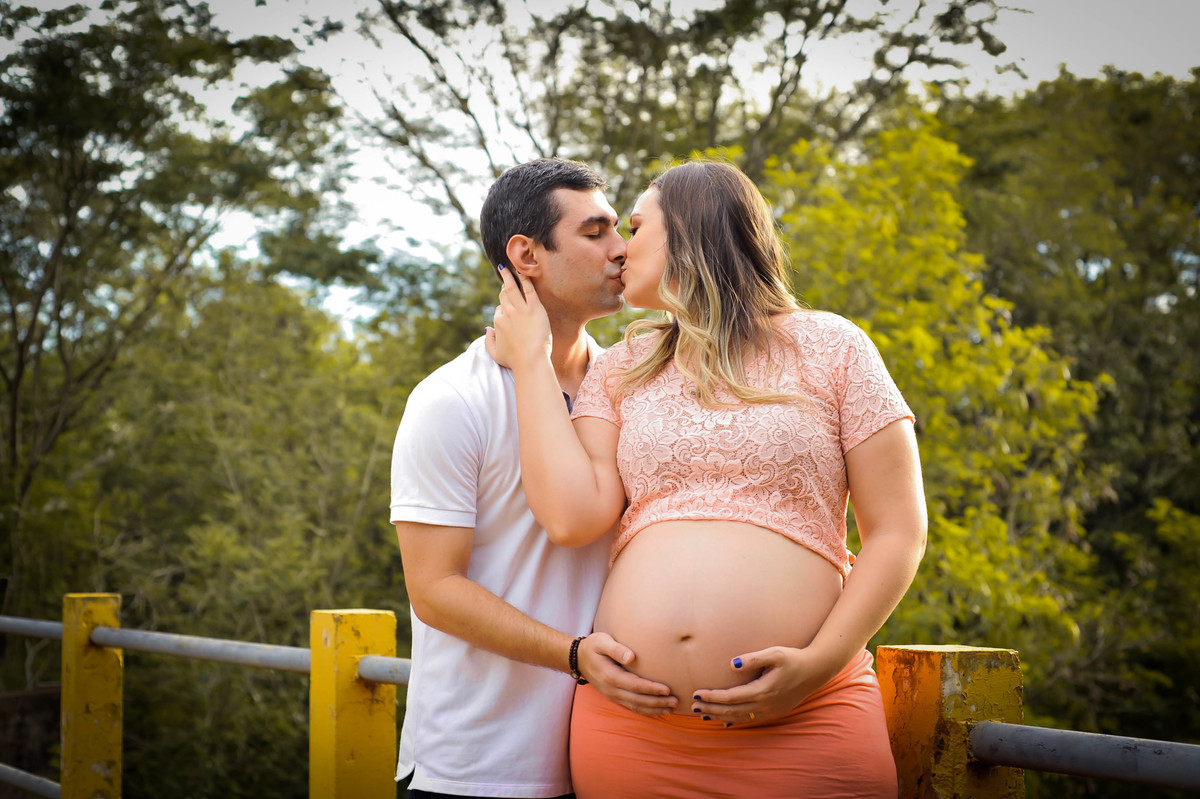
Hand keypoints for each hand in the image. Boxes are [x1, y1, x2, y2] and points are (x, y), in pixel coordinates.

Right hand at [485, 265, 550, 371]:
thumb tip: (487, 329)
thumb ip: (488, 341)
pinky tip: (523, 271)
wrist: (531, 362)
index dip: (503, 305)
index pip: (499, 308)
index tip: (508, 302)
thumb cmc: (515, 361)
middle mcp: (507, 313)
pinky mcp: (535, 309)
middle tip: (505, 273)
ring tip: (508, 267)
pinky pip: (529, 289)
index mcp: (498, 322)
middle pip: (504, 295)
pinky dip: (525, 279)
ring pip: (513, 288)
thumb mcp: (495, 354)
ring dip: (509, 276)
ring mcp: (521, 310)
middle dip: (504, 285)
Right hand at [578, 632, 677, 715]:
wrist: (578, 659)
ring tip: (672, 708)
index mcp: (610, 676)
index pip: (635, 685)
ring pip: (636, 707)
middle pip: (638, 700)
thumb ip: (616, 649)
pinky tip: (658, 710)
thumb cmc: (593, 646)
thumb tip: (631, 657)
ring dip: (654, 709)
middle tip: (676, 701)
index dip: (652, 689)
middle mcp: (611, 689)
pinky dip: (646, 711)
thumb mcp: (602, 641)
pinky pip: (632, 707)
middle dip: (658, 702)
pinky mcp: (614, 697)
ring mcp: (612, 695)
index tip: (667, 689)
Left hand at [690, 645, 844, 724]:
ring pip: (740, 718)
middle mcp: (765, 705)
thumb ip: (753, 658)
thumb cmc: (793, 658)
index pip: (730, 697)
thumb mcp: (774, 653)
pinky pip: (750, 720)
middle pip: (732, 711)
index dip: (712, 697)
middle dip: (711, 709)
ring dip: (720, 716)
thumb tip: (732, 664)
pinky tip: (725, 722)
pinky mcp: (774, 712)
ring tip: (704, 715)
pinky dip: (735, 721)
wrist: (815, 671)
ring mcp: (770, 711)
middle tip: (694, 706)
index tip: (697, 693)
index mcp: (762, 690)